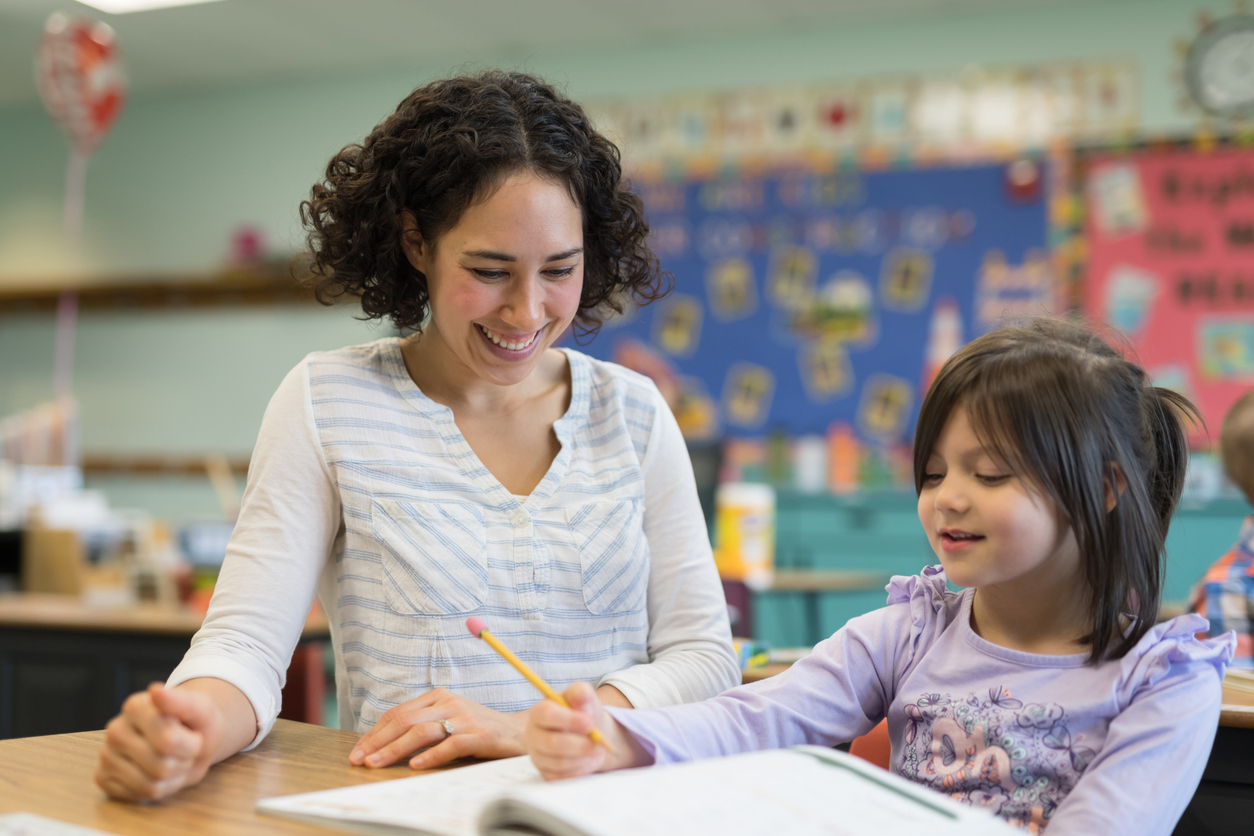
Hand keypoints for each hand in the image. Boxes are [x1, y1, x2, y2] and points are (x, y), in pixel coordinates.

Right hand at [95, 683, 223, 801]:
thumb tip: (156, 690)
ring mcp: (106, 754)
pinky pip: (138, 796)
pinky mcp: (103, 777)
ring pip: (150, 785)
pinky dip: (158, 790)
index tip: (192, 734)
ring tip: (173, 760)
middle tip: (184, 750)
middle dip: (182, 763)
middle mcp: (115, 729)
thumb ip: (181, 701)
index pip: (168, 742)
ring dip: (173, 778)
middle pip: (160, 767)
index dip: (191, 745)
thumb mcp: (201, 709)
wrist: (191, 738)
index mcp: (136, 706)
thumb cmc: (196, 723)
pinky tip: (159, 773)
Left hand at [350, 688, 526, 769]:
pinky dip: (430, 756)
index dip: (375, 732)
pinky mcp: (479, 735)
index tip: (358, 750)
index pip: (398, 713)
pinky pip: (450, 745)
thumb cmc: (479, 729)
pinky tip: (415, 765)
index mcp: (439, 696)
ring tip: (377, 764)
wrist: (519, 732)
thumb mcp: (449, 721)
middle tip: (359, 760)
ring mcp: (464, 718)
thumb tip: (386, 744)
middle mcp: (449, 703)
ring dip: (395, 749)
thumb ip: (424, 725)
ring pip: (422, 731)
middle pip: (405, 720)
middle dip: (378, 741)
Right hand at [525, 681, 646, 780]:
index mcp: (539, 712)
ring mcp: (538, 757)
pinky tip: (588, 761)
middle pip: (551, 743)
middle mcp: (533, 735)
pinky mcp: (546, 774)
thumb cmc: (583, 713)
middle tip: (598, 744)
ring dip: (583, 758)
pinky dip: (580, 770)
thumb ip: (581, 693)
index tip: (590, 723)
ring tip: (596, 750)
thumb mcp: (583, 697)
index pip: (546, 715)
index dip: (569, 720)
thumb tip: (582, 697)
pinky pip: (562, 778)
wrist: (588, 735)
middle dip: (579, 744)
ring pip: (559, 763)